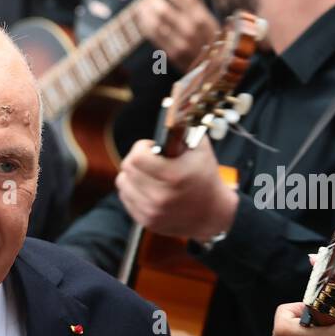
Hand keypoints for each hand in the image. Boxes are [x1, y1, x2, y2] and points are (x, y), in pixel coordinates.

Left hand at [116, 137, 237, 238]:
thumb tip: (168, 114)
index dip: (142, 147)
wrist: (212, 215)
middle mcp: (160, 197)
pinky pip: (125, 197)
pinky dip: (132, 189)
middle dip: (137, 159)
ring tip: (148, 174)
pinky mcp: (146, 220)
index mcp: (174, 177)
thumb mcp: (200, 150)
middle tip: (150, 160)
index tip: (151, 148)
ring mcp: (151, 211)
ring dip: (132, 174)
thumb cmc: (205, 178)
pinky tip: (147, 187)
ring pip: (122, 182)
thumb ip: (181, 130)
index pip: (136, 157)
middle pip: (127, 168)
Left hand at [137, 0, 220, 71]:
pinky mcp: (172, 54)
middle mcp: (191, 30)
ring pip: (155, 23)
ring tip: (142, 5)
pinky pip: (153, 36)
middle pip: (164, 10)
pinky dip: (145, 24)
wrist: (216, 66)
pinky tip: (143, 18)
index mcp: (203, 18)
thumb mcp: (208, 18)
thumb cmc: (210, 38)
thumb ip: (191, 5)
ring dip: (145, 12)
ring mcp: (180, 44)